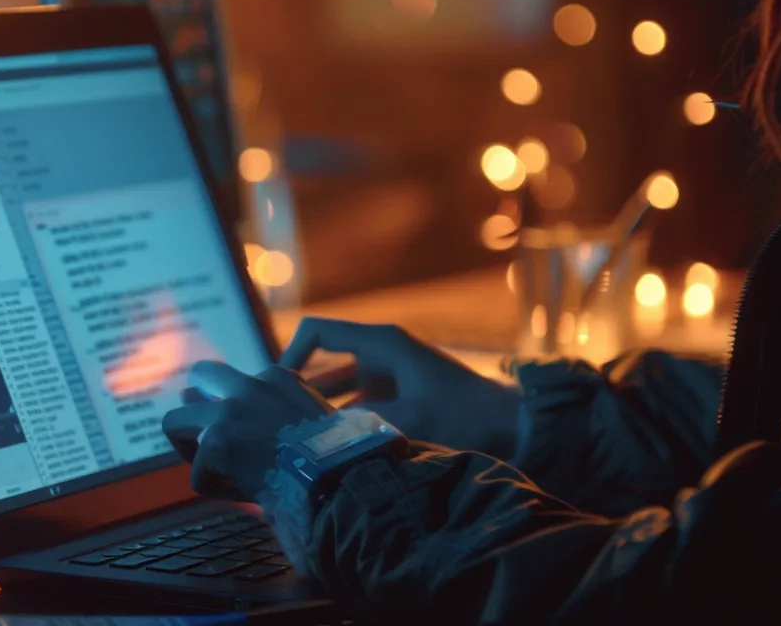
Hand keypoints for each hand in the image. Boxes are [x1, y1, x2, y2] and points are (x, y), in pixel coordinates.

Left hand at [167, 361, 332, 501]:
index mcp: (278, 378)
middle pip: (200, 376)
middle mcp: (250, 386)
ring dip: (191, 449)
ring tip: (218, 472)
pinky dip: (216, 490)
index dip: (241, 414)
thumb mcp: (316, 422)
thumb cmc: (341, 461)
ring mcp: (230, 411)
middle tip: (211, 438)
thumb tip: (249, 421)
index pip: (239, 383)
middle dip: (198, 404)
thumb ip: (282, 414)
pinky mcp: (216, 442)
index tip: (259, 441)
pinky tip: (245, 497)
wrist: (347, 482)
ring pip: (174, 421)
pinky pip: (197, 474)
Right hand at [281, 318, 519, 456]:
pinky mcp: (394, 398)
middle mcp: (378, 354)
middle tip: (271, 420)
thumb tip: (313, 438)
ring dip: (317, 410)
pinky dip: (340, 422)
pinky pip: (354, 405)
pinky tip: (325, 448)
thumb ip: (359, 426)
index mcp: (380, 343)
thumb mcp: (409, 420)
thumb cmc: (464, 414)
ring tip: (291, 437)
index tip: (278, 389)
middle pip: (321, 364)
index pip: (316, 332)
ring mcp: (386, 376)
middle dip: (296, 389)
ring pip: (336, 389)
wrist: (509, 424)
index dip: (291, 355)